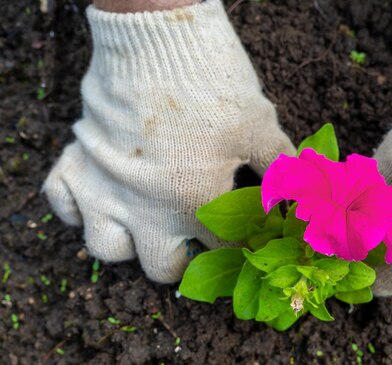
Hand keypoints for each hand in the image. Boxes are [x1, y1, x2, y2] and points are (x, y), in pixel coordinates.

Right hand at [43, 1, 293, 282]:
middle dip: (183, 263)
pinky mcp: (75, 161)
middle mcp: (148, 207)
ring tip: (144, 226)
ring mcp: (106, 187)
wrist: (157, 36)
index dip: (240, 253)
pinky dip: (76, 208)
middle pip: (161, 268)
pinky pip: (61, 204)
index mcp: (197, 202)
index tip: (244, 248)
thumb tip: (299, 192)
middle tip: (191, 244)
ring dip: (127, 245)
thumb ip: (280, 168)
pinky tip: (101, 197)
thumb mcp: (258, 125)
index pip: (222, 250)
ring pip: (106, 249)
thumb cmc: (213, 83)